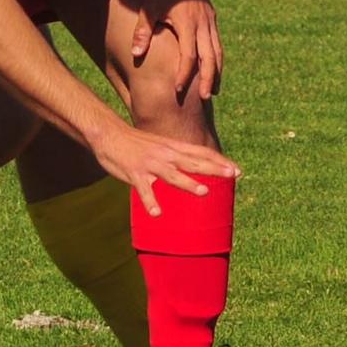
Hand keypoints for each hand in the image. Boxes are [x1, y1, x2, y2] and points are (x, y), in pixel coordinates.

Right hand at [89, 123, 239, 216]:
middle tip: (234, 175)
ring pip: (172, 174)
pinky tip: (157, 213)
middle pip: (193, 162)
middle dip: (214, 169)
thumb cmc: (136, 143)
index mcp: (173, 147)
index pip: (201, 152)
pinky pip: (143, 190)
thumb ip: (176, 155)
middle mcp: (165, 154)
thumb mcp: (161, 145)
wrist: (108, 133)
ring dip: (188, 184)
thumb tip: (193, 164)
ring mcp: (150, 164)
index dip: (219, 161)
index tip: (238, 170)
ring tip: (204, 193)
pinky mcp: (134, 173)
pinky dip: (150, 201)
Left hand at [130, 0, 223, 100]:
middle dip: (209, 79)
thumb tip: (135, 55)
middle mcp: (203, 23)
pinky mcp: (211, 18)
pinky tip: (213, 70)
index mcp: (188, 22)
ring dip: (217, 72)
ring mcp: (210, 21)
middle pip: (211, 57)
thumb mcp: (148, 6)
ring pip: (218, 51)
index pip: (189, 55)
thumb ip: (143, 31)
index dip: (184, 74)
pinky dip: (217, 59)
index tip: (178, 90)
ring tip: (213, 91)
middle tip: (206, 99)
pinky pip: (217, 43)